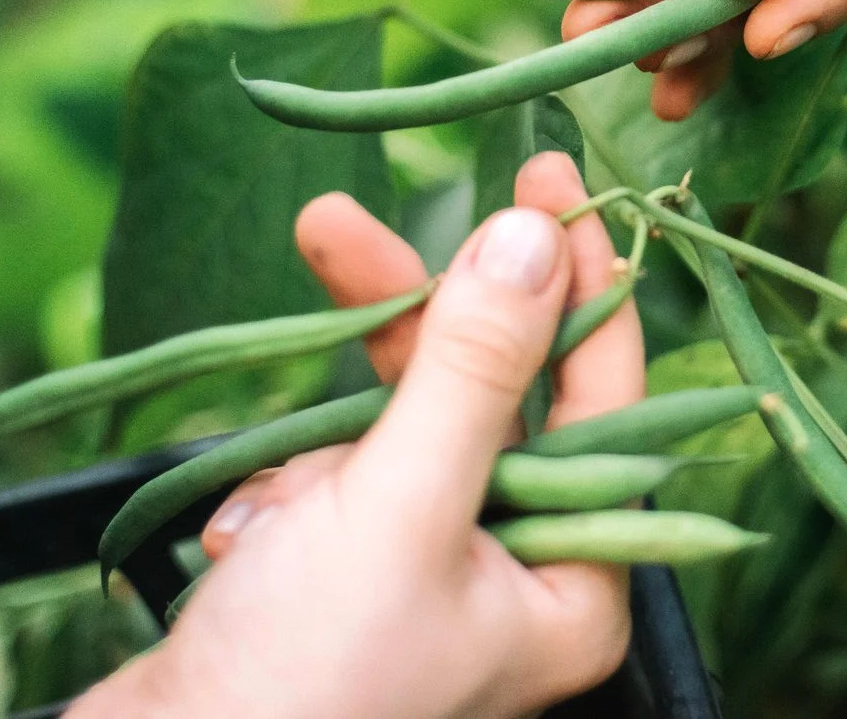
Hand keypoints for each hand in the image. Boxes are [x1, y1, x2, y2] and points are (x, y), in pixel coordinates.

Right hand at [73, 153, 645, 718]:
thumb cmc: (304, 685)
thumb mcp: (401, 507)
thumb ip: (473, 369)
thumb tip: (533, 240)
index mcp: (575, 585)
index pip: (603, 394)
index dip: (573, 279)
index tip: (540, 178)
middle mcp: (514, 580)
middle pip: (484, 394)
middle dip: (404, 327)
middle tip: (337, 225)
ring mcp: (423, 577)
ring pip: (391, 429)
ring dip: (322, 444)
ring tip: (270, 517)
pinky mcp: (340, 579)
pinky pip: (326, 479)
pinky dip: (280, 494)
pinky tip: (243, 553)